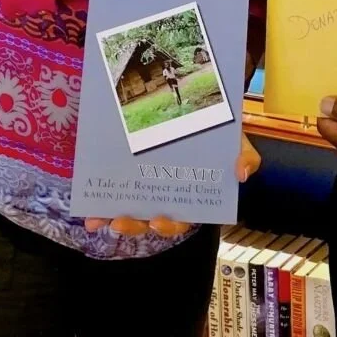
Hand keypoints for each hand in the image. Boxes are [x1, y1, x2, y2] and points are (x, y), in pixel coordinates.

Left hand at [83, 133, 261, 237]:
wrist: (207, 112)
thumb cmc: (222, 134)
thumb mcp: (238, 142)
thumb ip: (246, 156)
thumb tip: (241, 173)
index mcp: (194, 195)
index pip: (183, 219)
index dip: (170, 225)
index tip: (159, 221)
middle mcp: (171, 197)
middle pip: (153, 219)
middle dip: (136, 224)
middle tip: (122, 220)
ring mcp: (151, 188)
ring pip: (133, 212)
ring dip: (117, 218)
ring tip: (103, 218)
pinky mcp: (134, 177)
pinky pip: (119, 193)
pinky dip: (104, 204)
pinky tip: (91, 210)